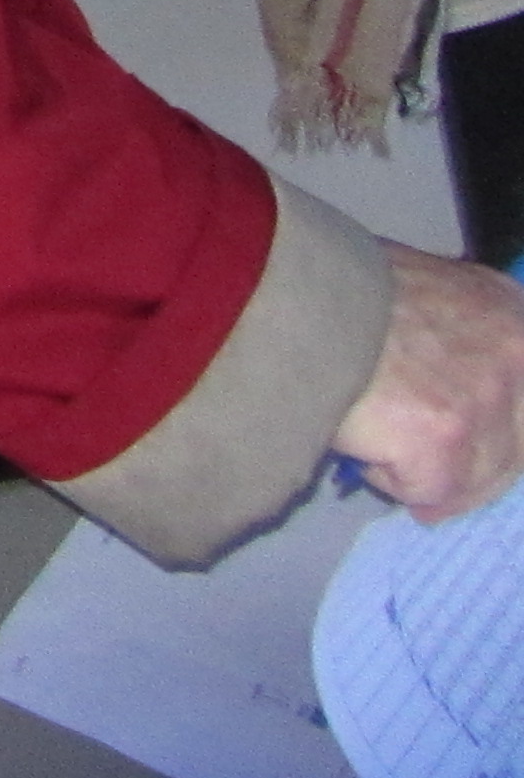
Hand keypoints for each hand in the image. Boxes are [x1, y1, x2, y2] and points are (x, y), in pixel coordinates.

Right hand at [333, 244, 523, 520]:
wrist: (278, 292)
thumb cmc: (329, 286)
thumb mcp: (414, 288)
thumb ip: (451, 333)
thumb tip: (447, 392)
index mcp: (508, 307)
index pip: (523, 407)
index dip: (497, 430)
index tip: (463, 441)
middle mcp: (516, 351)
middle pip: (513, 451)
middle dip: (465, 466)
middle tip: (419, 464)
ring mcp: (483, 398)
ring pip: (472, 479)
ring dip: (419, 468)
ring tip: (369, 432)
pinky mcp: (444, 439)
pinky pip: (425, 491)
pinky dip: (384, 476)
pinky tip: (356, 437)